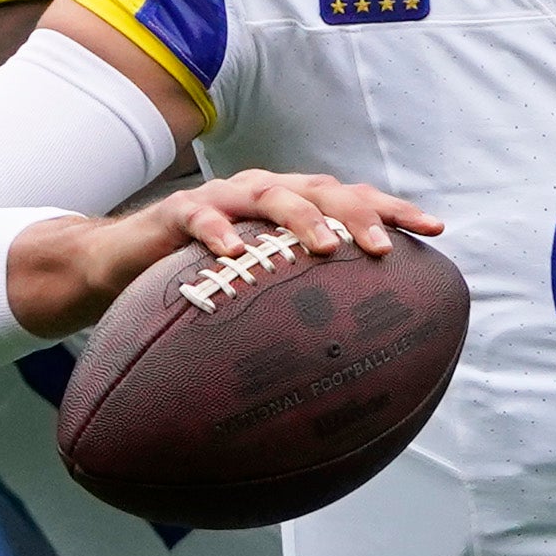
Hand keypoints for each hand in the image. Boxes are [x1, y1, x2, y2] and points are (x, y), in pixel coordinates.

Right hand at [5, 170, 441, 335]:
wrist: (118, 266)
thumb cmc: (199, 282)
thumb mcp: (255, 293)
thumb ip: (296, 310)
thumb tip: (356, 365)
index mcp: (291, 207)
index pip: (351, 199)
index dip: (394, 210)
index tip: (437, 231)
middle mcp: (263, 194)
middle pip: (320, 190)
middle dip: (357, 214)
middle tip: (384, 249)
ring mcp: (221, 200)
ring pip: (270, 195)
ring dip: (301, 217)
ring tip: (325, 246)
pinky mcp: (177, 213)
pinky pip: (200, 216)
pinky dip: (217, 229)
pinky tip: (233, 251)